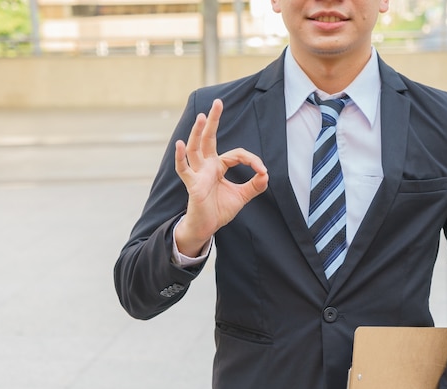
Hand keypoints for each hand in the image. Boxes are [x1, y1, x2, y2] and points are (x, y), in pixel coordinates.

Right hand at [174, 98, 268, 256]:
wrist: (207, 227)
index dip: (251, 160)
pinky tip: (179, 144)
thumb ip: (255, 186)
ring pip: (195, 149)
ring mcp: (197, 174)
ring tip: (202, 117)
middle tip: (219, 102)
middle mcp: (206, 166)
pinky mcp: (192, 185)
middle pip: (208, 139)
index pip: (235, 154)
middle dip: (213, 120)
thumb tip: (266, 175)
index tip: (262, 171)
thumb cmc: (219, 210)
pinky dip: (180, 157)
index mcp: (217, 166)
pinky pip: (183, 169)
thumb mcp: (241, 196)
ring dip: (198, 132)